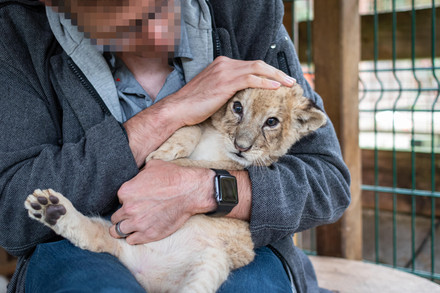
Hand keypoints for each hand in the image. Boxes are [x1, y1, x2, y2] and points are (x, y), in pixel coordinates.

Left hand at [109, 160, 215, 244]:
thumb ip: (139, 174)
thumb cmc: (173, 176)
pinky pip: (131, 240)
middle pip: (115, 217)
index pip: (119, 200)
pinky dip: (134, 237)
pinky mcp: (149, 234)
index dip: (127, 201)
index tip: (135, 202)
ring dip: (124, 228)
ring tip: (130, 227)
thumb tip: (136, 176)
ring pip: (118, 231)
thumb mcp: (152, 166)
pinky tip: (140, 232)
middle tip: (132, 215)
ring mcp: (138, 223)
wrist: (190, 191)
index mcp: (126, 191)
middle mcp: (129, 208)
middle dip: (123, 216)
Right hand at [123, 56, 295, 166]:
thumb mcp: (213, 92)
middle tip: (290, 80)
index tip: (279, 80)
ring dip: (276, 76)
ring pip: (258, 69)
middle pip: (258, 64)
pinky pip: (251, 79)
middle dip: (276, 72)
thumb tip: (243, 96)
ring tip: (288, 84)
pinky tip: (275, 87)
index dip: (267, 72)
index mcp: (222, 64)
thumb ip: (228, 88)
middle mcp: (225, 64)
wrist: (179, 108)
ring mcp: (225, 72)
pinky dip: (265, 82)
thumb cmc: (194, 104)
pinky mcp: (225, 82)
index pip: (251, 65)